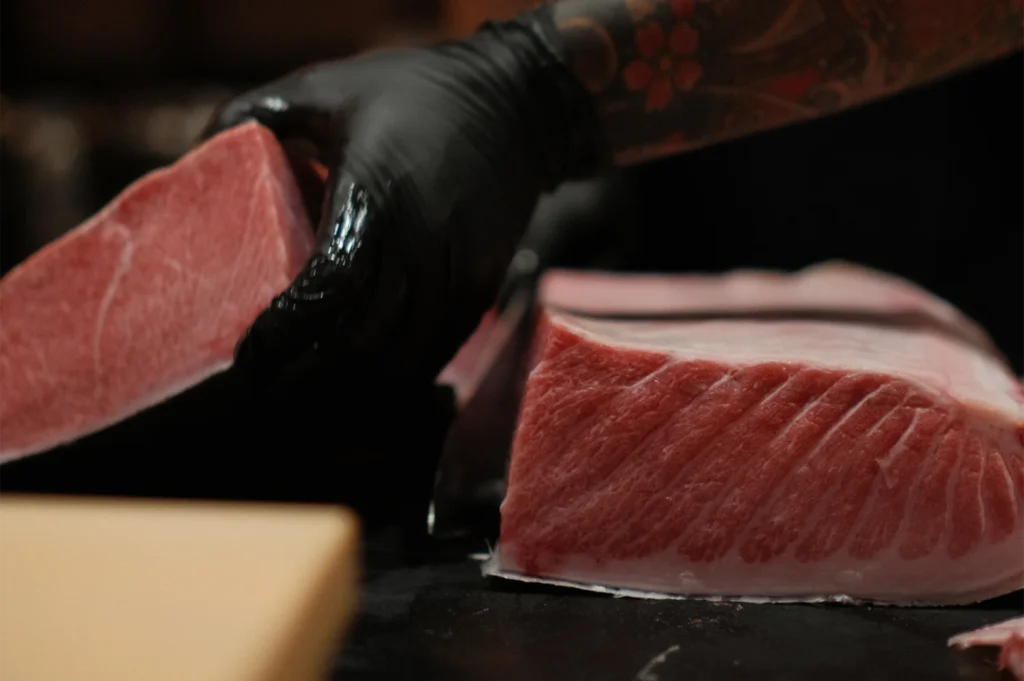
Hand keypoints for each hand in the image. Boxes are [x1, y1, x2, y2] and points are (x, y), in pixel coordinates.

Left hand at [200, 8, 606, 384]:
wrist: (516, 105)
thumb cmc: (415, 93)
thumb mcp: (329, 86)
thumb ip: (258, 115)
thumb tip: (195, 153)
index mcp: (377, 194)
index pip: (328, 287)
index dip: (286, 332)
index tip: (251, 354)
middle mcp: (422, 243)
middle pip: (363, 341)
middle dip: (308, 379)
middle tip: (265, 391)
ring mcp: (458, 272)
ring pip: (402, 361)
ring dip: (352, 393)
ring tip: (307, 403)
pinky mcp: (482, 288)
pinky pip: (435, 354)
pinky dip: (395, 381)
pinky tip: (362, 387)